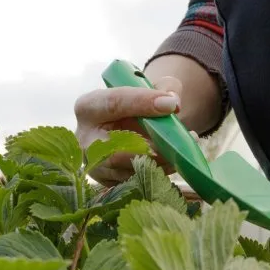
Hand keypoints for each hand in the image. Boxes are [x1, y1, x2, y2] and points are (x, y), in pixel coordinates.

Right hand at [74, 76, 198, 186]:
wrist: (130, 127)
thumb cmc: (137, 105)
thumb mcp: (148, 89)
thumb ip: (163, 88)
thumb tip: (174, 103)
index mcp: (89, 107)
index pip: (114, 103)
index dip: (142, 103)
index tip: (171, 105)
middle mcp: (86, 140)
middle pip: (116, 148)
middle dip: (150, 147)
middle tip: (176, 142)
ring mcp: (96, 165)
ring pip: (129, 169)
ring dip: (160, 163)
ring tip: (183, 151)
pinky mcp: (110, 182)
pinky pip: (136, 180)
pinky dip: (159, 172)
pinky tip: (176, 163)